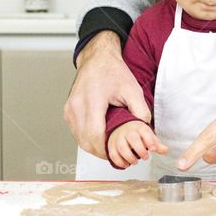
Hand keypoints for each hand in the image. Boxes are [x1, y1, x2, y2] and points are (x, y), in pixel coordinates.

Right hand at [63, 31, 152, 158]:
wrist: (97, 58)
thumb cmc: (112, 71)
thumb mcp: (132, 89)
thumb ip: (140, 110)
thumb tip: (147, 129)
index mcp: (92, 100)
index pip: (95, 135)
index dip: (106, 149)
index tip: (117, 154)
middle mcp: (76, 106)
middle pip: (85, 141)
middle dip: (101, 152)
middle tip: (116, 156)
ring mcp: (70, 109)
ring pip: (79, 139)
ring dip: (93, 147)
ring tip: (109, 149)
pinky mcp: (67, 111)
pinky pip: (76, 132)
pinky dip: (86, 139)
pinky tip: (99, 139)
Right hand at [107, 121, 167, 168]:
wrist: (121, 127)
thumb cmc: (137, 133)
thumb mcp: (148, 135)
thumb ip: (156, 143)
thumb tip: (165, 150)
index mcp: (139, 127)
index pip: (145, 132)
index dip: (150, 141)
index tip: (153, 149)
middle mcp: (128, 131)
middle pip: (133, 139)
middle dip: (140, 150)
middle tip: (146, 157)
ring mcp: (118, 138)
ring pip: (122, 147)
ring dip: (129, 157)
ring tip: (135, 162)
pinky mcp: (111, 146)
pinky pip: (113, 154)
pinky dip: (119, 162)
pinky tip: (126, 165)